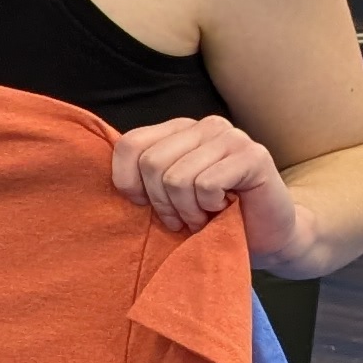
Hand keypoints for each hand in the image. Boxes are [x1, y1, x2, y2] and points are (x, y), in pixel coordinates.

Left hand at [113, 113, 300, 259]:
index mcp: (178, 130)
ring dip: (187, 210)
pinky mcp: (254, 155)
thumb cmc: (210, 219)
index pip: (129, 145)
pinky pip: (205, 185)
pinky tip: (223, 210)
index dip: (129, 184)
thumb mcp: (163, 197)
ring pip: (176, 177)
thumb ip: (139, 179)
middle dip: (162, 203)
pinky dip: (208, 208)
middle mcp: (205, 126)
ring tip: (204, 216)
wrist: (266, 237)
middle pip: (151, 163)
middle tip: (182, 217)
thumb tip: (96, 179)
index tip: (147, 206)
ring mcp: (232, 137)